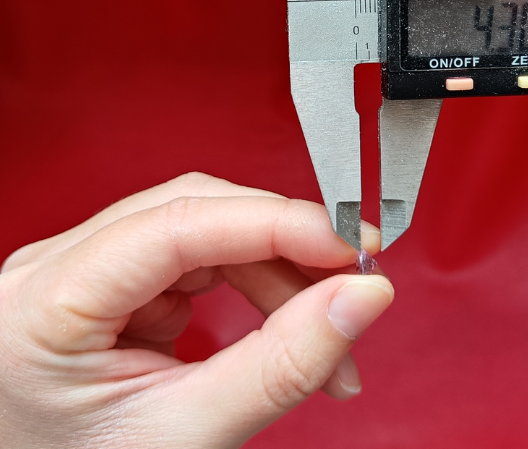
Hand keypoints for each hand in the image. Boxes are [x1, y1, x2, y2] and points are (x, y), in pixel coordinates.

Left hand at [0, 172, 392, 448]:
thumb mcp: (188, 433)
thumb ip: (282, 365)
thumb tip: (362, 296)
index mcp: (47, 303)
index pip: (177, 224)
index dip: (276, 224)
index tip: (351, 248)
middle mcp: (58, 268)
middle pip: (201, 218)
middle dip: (289, 254)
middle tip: (356, 289)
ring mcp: (89, 272)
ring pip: (215, 238)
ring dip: (285, 283)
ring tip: (331, 348)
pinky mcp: (121, 288)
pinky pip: (208, 264)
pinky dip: (261, 294)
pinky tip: (289, 332)